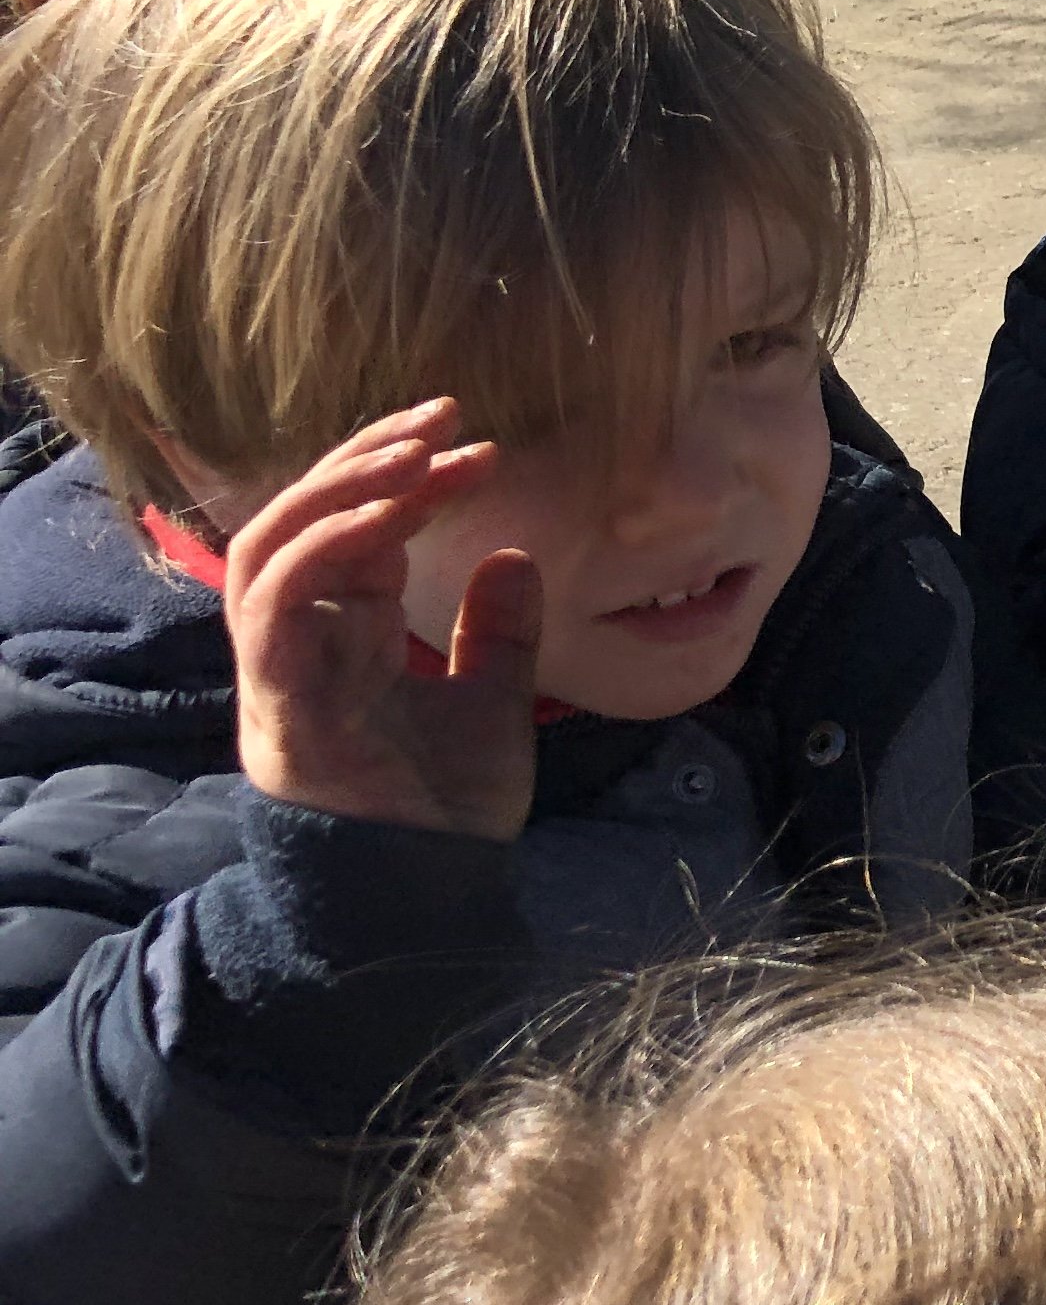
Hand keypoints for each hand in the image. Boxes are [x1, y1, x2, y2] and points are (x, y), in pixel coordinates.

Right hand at [225, 397, 543, 843]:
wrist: (427, 893)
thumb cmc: (446, 807)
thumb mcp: (493, 701)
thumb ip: (498, 632)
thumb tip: (514, 553)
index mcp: (347, 637)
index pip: (359, 532)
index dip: (410, 478)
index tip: (480, 441)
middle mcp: (305, 642)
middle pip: (306, 520)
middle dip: (367, 456)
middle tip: (446, 411)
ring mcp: (283, 668)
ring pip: (272, 546)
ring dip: (340, 487)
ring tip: (416, 448)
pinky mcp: (280, 698)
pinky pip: (274, 601)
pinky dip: (324, 544)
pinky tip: (386, 510)